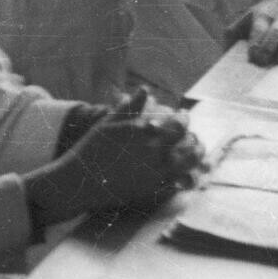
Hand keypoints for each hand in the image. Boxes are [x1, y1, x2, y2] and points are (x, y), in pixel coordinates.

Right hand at [26, 107, 200, 226]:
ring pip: (190, 163)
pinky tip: (187, 173)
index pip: (178, 123)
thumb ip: (130, 106)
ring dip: (197, 157)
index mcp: (145, 131)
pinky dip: (189, 176)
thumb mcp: (108, 123)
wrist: (80, 180)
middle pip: (189, 142)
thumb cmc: (91, 148)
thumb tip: (145, 89)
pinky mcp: (155, 188)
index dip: (184, 119)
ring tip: (196, 154)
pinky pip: (182, 181)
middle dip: (194, 138)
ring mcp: (156, 170)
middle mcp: (154, 149)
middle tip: (194, 137)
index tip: (184, 117)